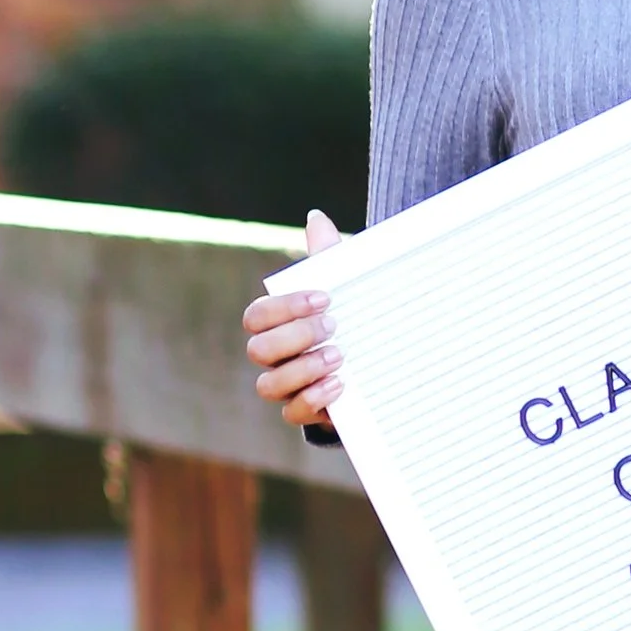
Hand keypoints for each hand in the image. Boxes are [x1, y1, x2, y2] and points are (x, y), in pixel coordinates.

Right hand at [240, 207, 345, 433]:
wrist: (374, 359)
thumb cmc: (348, 317)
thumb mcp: (343, 287)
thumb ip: (327, 256)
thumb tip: (316, 217)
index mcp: (275, 324)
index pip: (257, 316)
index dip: (285, 307)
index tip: (324, 297)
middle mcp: (273, 357)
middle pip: (258, 349)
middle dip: (294, 336)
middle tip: (333, 326)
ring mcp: (285, 387)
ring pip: (268, 385)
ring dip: (302, 369)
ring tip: (338, 356)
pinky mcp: (304, 411)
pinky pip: (291, 413)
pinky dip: (313, 398)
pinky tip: (340, 384)